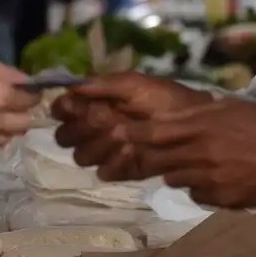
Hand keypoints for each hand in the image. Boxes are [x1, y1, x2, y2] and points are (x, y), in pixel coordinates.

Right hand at [53, 72, 212, 168]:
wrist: (194, 122)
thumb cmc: (164, 98)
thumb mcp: (135, 83)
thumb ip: (104, 85)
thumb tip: (72, 87)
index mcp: (93, 104)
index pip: (61, 110)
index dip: (64, 110)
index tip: (75, 108)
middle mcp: (93, 130)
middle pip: (65, 138)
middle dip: (80, 130)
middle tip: (102, 120)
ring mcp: (107, 152)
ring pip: (82, 157)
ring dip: (98, 146)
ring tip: (122, 135)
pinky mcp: (122, 170)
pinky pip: (104, 172)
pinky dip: (115, 163)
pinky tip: (131, 151)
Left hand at [111, 98, 255, 207]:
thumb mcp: (233, 108)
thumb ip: (202, 112)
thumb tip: (175, 115)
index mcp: (202, 126)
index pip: (154, 132)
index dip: (131, 134)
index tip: (115, 133)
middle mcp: (200, 153)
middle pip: (157, 160)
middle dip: (148, 158)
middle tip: (144, 156)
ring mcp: (209, 179)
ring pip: (174, 179)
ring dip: (177, 172)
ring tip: (197, 163)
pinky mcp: (220, 199)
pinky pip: (197, 194)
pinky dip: (200, 188)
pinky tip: (218, 179)